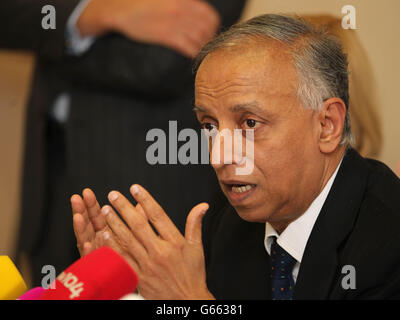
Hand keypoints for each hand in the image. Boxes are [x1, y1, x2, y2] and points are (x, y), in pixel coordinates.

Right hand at [70, 188, 138, 268]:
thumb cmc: (131, 255)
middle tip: (77, 198)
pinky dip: (90, 251)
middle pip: (87, 224)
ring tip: (78, 217)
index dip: (91, 204)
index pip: (97, 215)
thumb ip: (136, 220)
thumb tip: (142, 204)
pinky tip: (88, 243)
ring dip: (81, 228)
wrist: (130, 279)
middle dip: (82, 211)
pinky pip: (94, 259)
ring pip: (86, 239)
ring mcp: (95, 254)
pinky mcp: (97, 266)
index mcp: (106, 232)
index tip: (87, 192)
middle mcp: (98, 241)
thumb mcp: (134, 235)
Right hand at [77, 0, 220, 57]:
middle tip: (205, 46)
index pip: (210, 16)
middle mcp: (182, 10)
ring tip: (199, 53)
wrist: (121, 10)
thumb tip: (195, 13)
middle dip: (209, 40)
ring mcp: (174, 23)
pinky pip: (188, 46)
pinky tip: (192, 56)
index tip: (209, 34)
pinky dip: (193, 53)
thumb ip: (183, 3)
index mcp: (184, 0)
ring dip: (202, 48)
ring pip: (199, 39)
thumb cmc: (143, 4)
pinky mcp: (166, 35)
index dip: (213, 28)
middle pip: (207, 30)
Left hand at [101, 184, 213, 299]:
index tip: (135, 188)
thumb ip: (195, 224)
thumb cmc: (193, 273)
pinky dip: (112, 246)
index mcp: (175, 243)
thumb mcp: (197, 248)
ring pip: (128, 240)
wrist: (186, 301)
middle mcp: (160, 252)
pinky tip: (103, 235)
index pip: (158, 216)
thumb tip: (202, 206)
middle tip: (113, 195)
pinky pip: (123, 259)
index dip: (146, 200)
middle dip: (124, 208)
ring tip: (106, 210)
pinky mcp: (139, 277)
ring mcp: (148, 265)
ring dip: (115, 223)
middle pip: (139, 225)